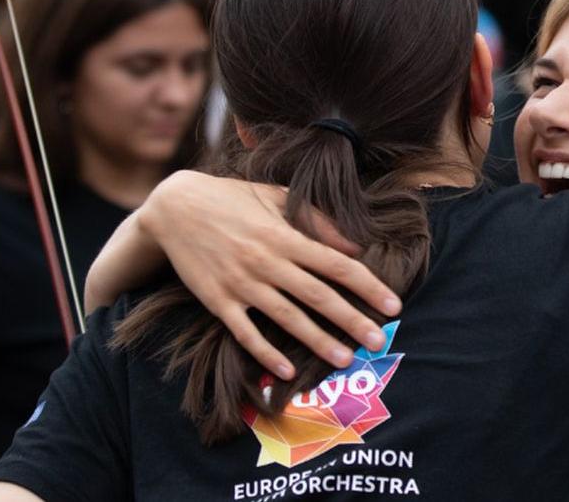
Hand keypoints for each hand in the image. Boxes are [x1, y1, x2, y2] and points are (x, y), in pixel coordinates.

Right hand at [138, 171, 401, 379]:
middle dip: (352, 320)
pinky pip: (245, 333)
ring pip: (287, 318)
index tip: (394, 305)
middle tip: (379, 342)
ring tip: (345, 360)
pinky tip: (287, 372)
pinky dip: (266, 353)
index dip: (369, 286)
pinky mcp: (218, 301)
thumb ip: (318, 221)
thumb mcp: (277, 197)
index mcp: (285, 235)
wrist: (174, 207)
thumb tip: (356, 248)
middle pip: (319, 296)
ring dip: (317, 341)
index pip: (337, 265)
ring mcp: (242, 283)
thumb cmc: (233, 199)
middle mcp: (267, 261)